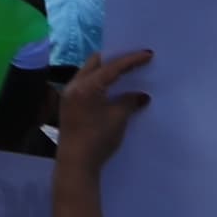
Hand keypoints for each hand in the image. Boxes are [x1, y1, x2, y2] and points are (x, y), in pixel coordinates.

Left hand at [56, 50, 156, 178]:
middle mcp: (74, 85)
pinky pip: (85, 84)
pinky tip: (112, 88)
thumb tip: (142, 95)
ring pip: (89, 72)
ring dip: (105, 70)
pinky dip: (99, 82)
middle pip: (95, 63)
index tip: (147, 54)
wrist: (76, 162)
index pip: (112, 66)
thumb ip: (129, 102)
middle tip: (133, 59)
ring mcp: (69, 94)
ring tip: (124, 71)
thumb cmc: (97, 138)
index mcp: (86, 86)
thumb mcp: (118, 118)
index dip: (131, 60)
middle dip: (114, 59)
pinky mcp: (69, 104)